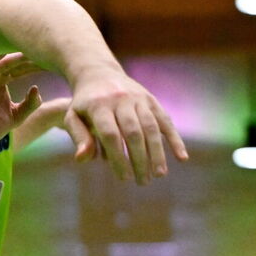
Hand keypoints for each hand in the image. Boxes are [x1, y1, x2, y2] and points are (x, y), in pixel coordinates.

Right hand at [0, 54, 42, 149]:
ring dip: (12, 55)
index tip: (54, 59)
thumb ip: (29, 105)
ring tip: (27, 45)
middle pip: (11, 62)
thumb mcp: (16, 117)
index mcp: (1, 82)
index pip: (20, 68)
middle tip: (46, 49)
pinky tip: (3, 53)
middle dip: (27, 56)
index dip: (35, 64)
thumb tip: (36, 88)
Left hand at [64, 66, 188, 183]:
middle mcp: (121, 100)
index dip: (118, 158)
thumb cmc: (83, 103)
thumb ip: (78, 137)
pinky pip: (165, 120)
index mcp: (99, 106)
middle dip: (140, 159)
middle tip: (143, 182)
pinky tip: (182, 157)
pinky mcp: (151, 100)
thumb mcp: (72, 117)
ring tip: (159, 175)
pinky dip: (175, 139)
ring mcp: (138, 99)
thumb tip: (82, 159)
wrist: (99, 74)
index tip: (124, 178)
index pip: (111, 135)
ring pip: (151, 127)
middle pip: (133, 133)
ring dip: (157, 153)